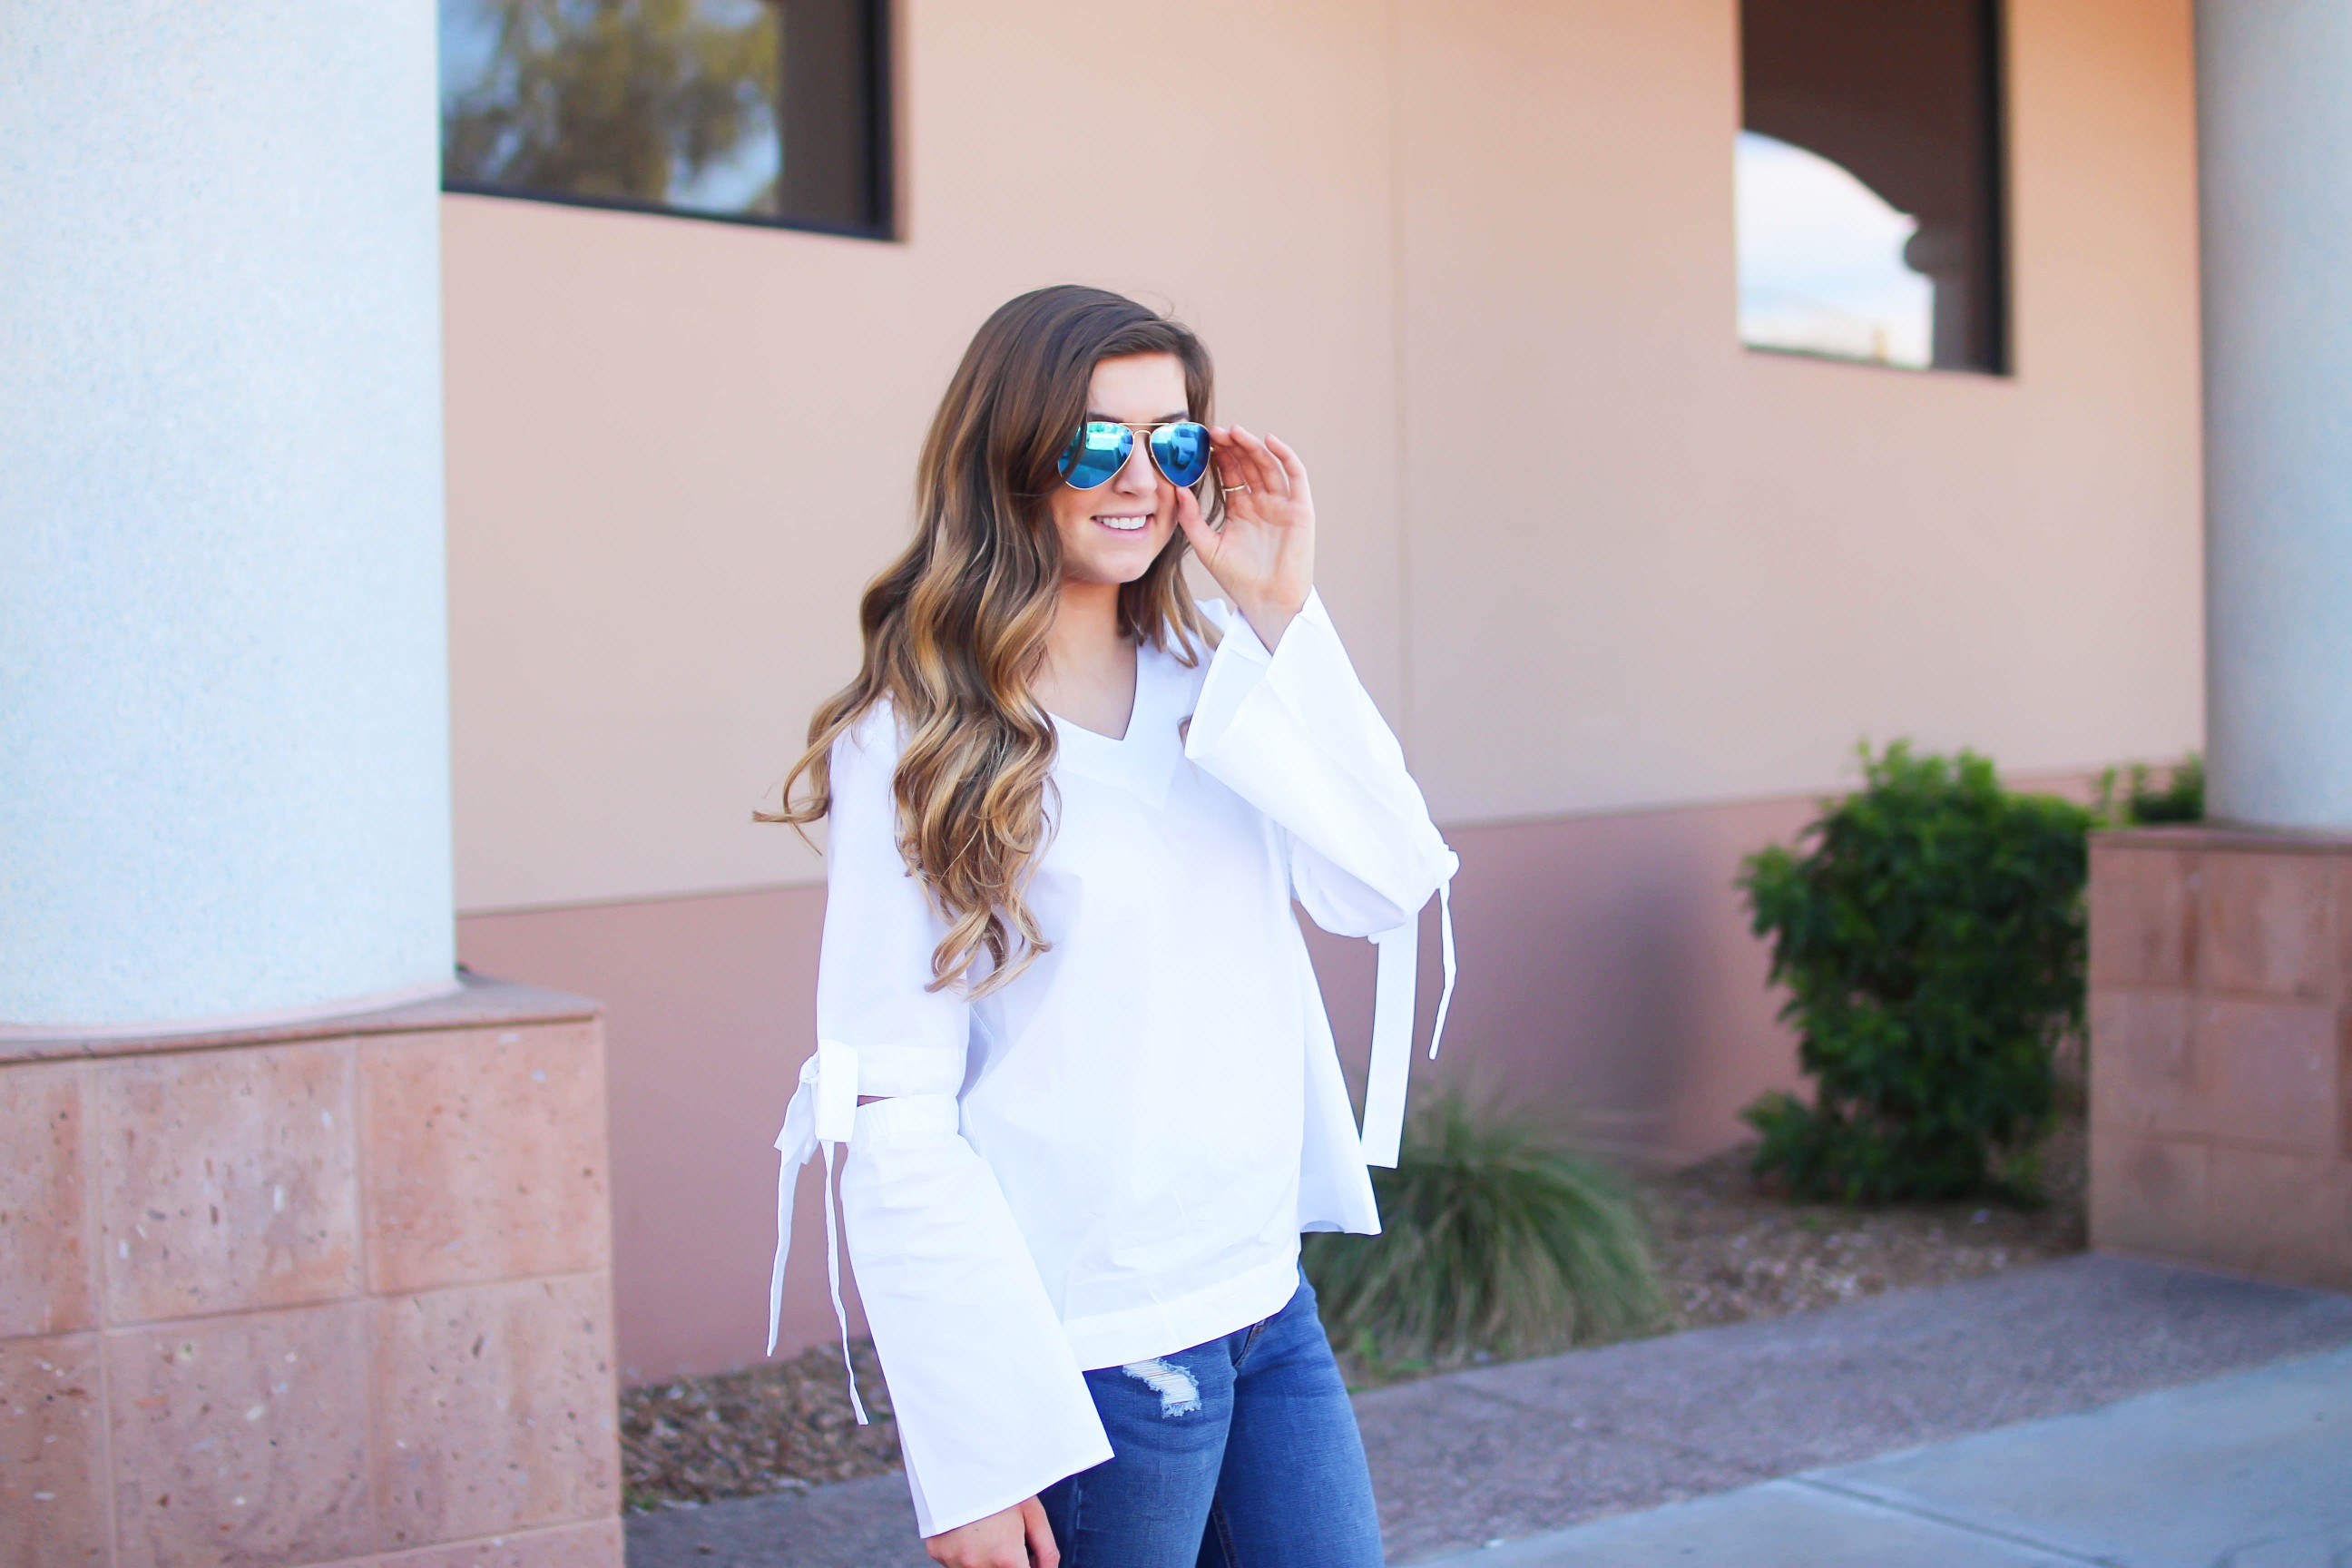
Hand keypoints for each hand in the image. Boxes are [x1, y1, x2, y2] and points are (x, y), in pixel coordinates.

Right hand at [925, 1496, 1057, 1567]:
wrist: (960, 1460)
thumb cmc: (1000, 1483)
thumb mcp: (1033, 1512)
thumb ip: (1046, 1550)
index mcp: (1005, 1557)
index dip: (1029, 1567)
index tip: (1027, 1559)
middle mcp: (977, 1564)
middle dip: (1007, 1563)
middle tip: (1008, 1541)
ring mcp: (954, 1561)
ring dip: (985, 1560)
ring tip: (987, 1531)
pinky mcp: (937, 1553)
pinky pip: (955, 1562)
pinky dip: (964, 1552)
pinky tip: (968, 1530)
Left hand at [1175, 423, 1313, 649]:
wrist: (1266, 601)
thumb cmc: (1237, 578)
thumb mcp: (1206, 546)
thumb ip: (1191, 518)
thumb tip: (1176, 488)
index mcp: (1240, 509)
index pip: (1229, 474)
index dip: (1217, 456)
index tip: (1201, 440)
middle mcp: (1262, 503)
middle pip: (1248, 465)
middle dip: (1233, 446)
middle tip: (1215, 431)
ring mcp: (1282, 504)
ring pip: (1268, 466)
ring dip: (1253, 447)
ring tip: (1235, 432)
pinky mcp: (1300, 509)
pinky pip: (1295, 477)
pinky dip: (1285, 457)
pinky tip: (1270, 441)